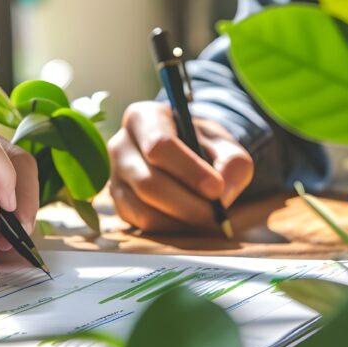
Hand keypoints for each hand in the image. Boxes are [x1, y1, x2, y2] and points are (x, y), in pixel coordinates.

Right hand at [109, 101, 252, 232]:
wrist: (187, 155)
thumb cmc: (204, 146)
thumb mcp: (226, 145)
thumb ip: (232, 164)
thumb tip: (221, 195)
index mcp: (144, 118)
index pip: (159, 145)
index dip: (189, 170)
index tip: (216, 189)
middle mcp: (121, 145)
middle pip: (149, 182)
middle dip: (187, 204)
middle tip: (216, 215)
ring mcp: (115, 176)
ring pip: (143, 209)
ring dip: (181, 220)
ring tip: (206, 218)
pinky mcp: (118, 203)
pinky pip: (143, 224)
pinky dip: (171, 228)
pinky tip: (190, 221)